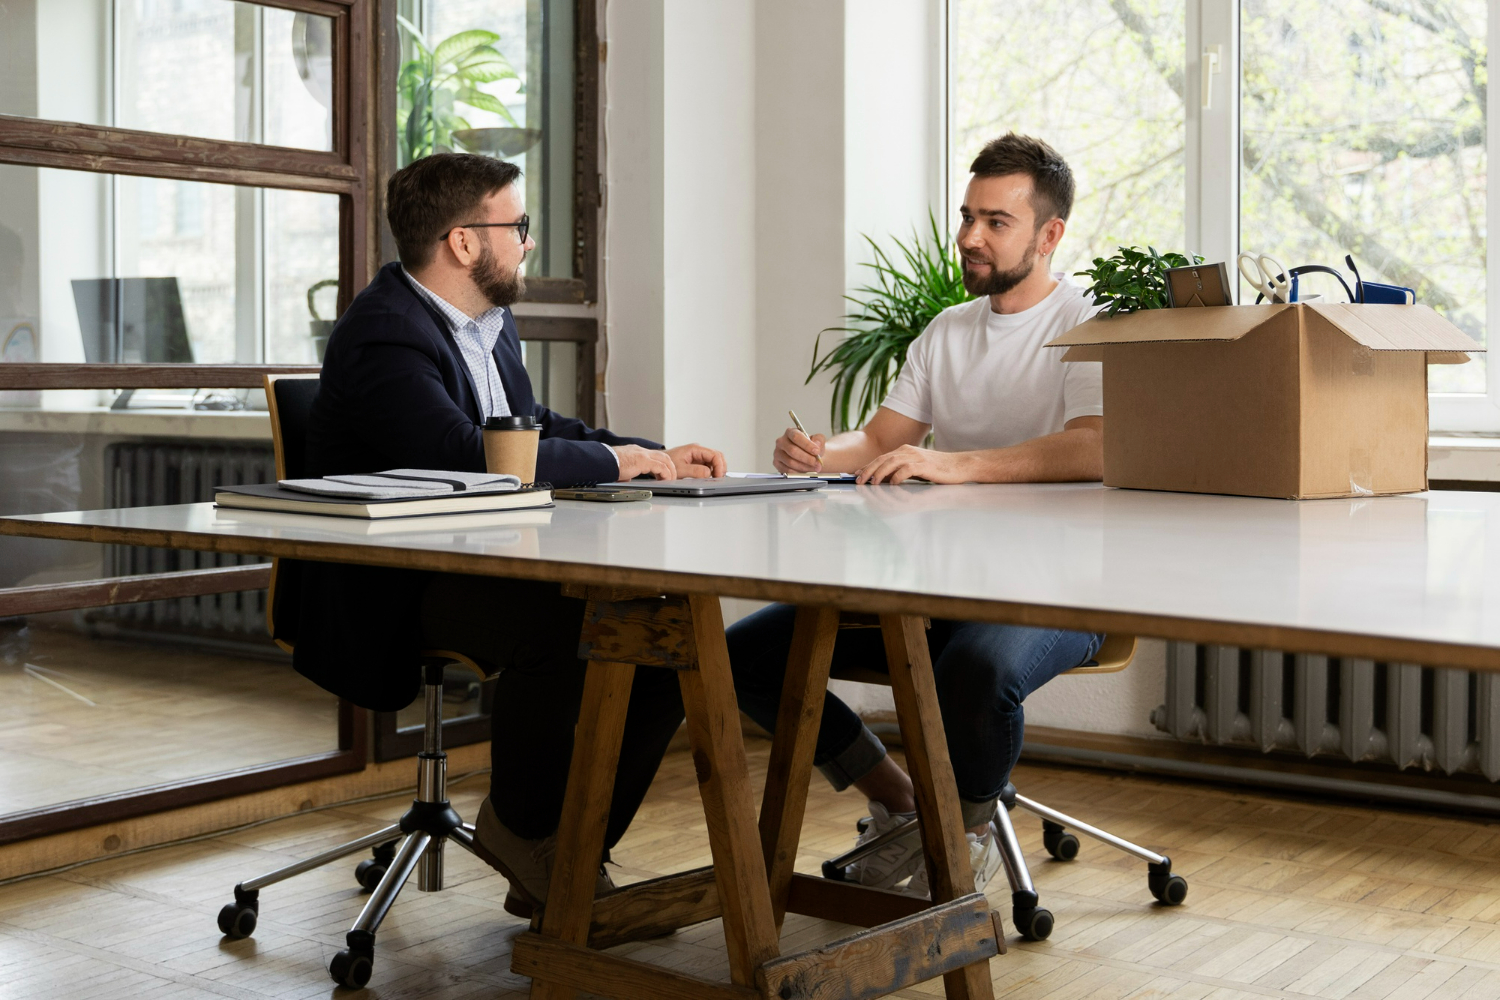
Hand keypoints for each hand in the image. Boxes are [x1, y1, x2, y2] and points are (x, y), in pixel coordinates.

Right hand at [612, 444, 676, 480]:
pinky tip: (665, 481)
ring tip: (670, 480)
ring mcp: (642, 454)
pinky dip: (665, 474)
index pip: (652, 455)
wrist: (600, 462)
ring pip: (665, 460)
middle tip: (671, 477)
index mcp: (634, 451)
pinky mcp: (643, 460)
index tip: (662, 473)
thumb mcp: (619, 469)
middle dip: (669, 466)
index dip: (660, 464)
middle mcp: (640, 450)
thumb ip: (626, 473)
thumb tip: (626, 480)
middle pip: (662, 455)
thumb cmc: (606, 465)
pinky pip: (661, 467)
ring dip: (670, 471)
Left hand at [666, 443, 726, 478]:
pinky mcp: (697, 462)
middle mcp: (698, 451)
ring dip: (717, 470)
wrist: (659, 464)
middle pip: (717, 457)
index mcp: (695, 449)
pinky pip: (709, 465)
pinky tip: (709, 478)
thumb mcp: (680, 469)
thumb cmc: (667, 464)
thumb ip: (695, 471)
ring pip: (714, 461)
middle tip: (718, 479)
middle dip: (720, 467)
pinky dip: (712, 472)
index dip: (719, 466)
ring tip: (714, 479)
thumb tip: (708, 473)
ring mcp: (698, 456)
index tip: (718, 476)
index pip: (714, 454)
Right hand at [773, 428, 825, 473]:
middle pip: (792, 450)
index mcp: (790, 432)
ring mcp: (778, 453)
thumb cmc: (811, 448)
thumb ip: (819, 440)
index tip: (816, 451)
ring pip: (790, 462)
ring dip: (804, 467)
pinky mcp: (777, 463)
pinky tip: (806, 471)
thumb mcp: (818, 440)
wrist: (808, 457)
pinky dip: (798, 472)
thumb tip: (816, 444)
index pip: (796, 437)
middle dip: (807, 458)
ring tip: (814, 468)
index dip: (807, 445)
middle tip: (817, 462)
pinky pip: (787, 470)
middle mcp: (781, 442)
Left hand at [856, 446, 971, 484]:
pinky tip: (892, 483)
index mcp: (904, 450)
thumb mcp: (916, 468)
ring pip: (891, 462)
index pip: (881, 458)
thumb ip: (901, 470)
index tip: (856, 474)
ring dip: (879, 473)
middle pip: (882, 459)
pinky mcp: (925, 465)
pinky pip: (906, 469)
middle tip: (858, 480)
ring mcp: (916, 457)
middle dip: (868, 469)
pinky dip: (897, 476)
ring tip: (872, 483)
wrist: (959, 465)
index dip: (867, 466)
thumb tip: (884, 480)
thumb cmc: (938, 469)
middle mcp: (908, 451)